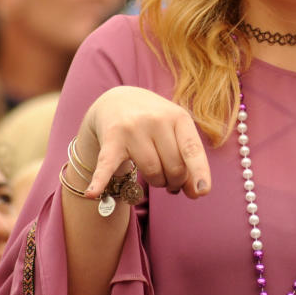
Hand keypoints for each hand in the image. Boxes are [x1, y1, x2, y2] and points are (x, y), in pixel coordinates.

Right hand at [77, 86, 211, 198]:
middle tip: (170, 178)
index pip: (191, 149)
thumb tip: (197, 192)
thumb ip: (190, 160)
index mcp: (178, 116)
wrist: (118, 101)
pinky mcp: (111, 139)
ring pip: (151, 172)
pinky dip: (100, 181)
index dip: (199, 172)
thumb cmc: (156, 124)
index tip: (202, 192)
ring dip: (156, 182)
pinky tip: (93, 194)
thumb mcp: (177, 132)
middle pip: (173, 167)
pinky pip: (108, 165)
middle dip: (174, 180)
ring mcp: (132, 128)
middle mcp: (156, 119)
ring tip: (156, 177)